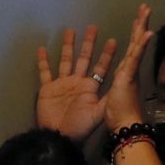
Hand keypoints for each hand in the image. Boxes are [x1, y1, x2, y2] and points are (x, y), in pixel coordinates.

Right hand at [35, 20, 116, 142]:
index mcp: (90, 87)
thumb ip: (108, 96)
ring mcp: (62, 84)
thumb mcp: (99, 111)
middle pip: (84, 58)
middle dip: (89, 44)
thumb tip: (123, 81)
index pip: (101, 67)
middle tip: (93, 27)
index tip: (113, 40)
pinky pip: (44, 72)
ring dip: (68, 46)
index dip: (107, 55)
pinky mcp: (47, 89)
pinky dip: (43, 61)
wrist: (60, 137)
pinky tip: (42, 49)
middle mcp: (77, 82)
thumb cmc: (81, 126)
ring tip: (70, 30)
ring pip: (65, 60)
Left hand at [101, 4, 155, 133]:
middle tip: (145, 7)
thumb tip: (122, 81)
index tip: (139, 20)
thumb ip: (118, 86)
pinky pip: (135, 58)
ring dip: (141, 27)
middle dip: (140, 24)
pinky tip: (148, 32)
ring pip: (137, 45)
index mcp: (125, 73)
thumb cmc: (119, 115)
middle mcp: (129, 69)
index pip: (131, 49)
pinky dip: (142, 45)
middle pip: (136, 42)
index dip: (135, 34)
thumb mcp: (114, 96)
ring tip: (146, 11)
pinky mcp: (129, 75)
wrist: (124, 126)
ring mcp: (130, 71)